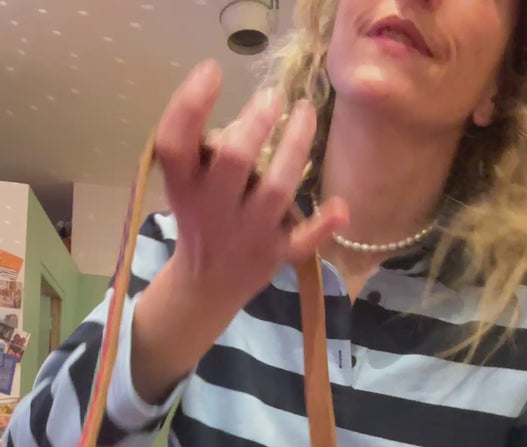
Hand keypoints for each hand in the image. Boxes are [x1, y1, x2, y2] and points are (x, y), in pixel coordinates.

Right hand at [155, 59, 348, 320]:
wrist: (206, 285)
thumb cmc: (200, 217)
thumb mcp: (185, 185)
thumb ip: (203, 150)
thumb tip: (251, 115)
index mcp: (184, 187)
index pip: (175, 143)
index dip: (189, 104)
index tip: (212, 70)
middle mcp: (213, 209)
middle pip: (233, 161)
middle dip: (255, 124)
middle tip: (272, 97)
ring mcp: (247, 233)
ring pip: (275, 189)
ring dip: (294, 148)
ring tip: (305, 113)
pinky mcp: (275, 254)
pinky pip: (301, 243)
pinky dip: (322, 228)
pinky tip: (341, 208)